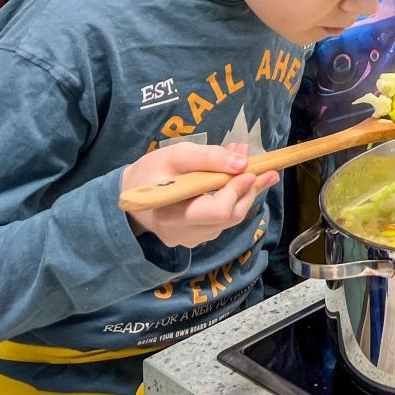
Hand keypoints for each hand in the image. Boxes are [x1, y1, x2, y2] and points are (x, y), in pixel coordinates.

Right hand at [121, 142, 278, 248]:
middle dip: (249, 190)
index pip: (218, 212)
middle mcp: (184, 234)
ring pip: (230, 219)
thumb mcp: (177, 155)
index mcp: (173, 216)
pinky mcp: (197, 236)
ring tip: (248, 165)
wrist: (132, 193)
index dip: (237, 190)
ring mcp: (191, 239)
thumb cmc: (151, 171)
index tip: (250, 169)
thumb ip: (209, 157)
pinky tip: (235, 179)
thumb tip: (242, 163)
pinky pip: (223, 220)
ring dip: (244, 192)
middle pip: (230, 217)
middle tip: (262, 166)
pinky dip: (233, 199)